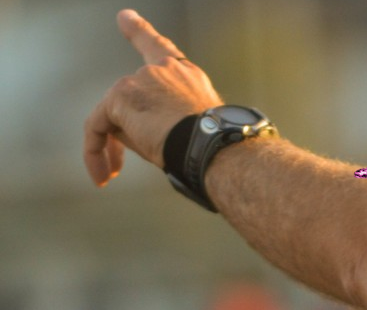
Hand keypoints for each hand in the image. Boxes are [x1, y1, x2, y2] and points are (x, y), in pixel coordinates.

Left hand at [83, 9, 221, 186]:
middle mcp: (162, 70)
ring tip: (113, 175)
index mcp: (185, 75)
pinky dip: (95, 151)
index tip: (124, 18)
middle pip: (129, 97)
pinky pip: (97, 126)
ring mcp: (140, 80)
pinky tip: (103, 174)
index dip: (139, 31)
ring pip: (112, 114)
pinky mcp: (121, 96)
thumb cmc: (209, 146)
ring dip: (110, 148)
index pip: (159, 48)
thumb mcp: (186, 126)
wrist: (211, 147)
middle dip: (124, 133)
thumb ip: (153, 119)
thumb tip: (119, 131)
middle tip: (118, 167)